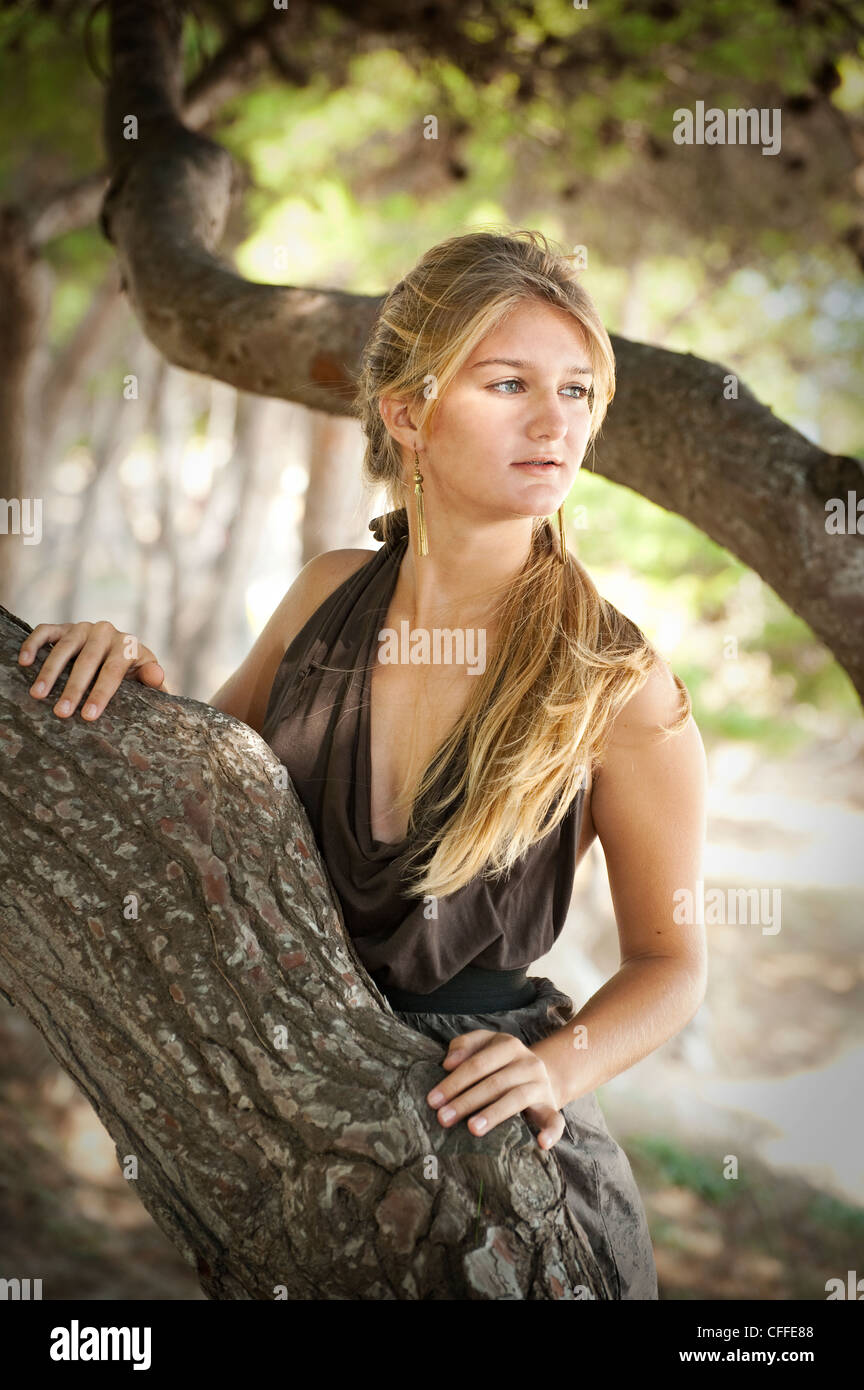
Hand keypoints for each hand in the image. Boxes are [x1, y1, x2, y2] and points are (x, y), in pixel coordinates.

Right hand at [17, 621, 165, 720]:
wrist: (122, 652)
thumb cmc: (135, 673)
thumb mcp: (148, 677)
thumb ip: (153, 679)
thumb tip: (156, 676)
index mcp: (127, 645)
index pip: (112, 671)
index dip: (100, 693)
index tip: (88, 715)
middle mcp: (105, 632)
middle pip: (87, 661)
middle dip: (73, 688)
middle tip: (61, 712)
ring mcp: (83, 628)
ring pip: (64, 647)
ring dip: (49, 671)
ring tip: (38, 695)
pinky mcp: (64, 627)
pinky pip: (45, 631)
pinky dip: (33, 644)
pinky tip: (24, 662)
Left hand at [426, 1030, 565, 1149]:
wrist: (540, 1074)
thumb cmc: (501, 1063)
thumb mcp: (485, 1045)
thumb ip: (465, 1045)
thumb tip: (448, 1062)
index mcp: (509, 1045)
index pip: (478, 1064)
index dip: (454, 1081)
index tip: (433, 1100)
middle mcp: (528, 1063)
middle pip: (494, 1082)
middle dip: (466, 1101)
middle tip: (443, 1118)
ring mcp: (541, 1085)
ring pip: (517, 1098)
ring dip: (493, 1114)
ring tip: (472, 1129)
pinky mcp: (551, 1106)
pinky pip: (556, 1120)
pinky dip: (551, 1132)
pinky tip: (541, 1144)